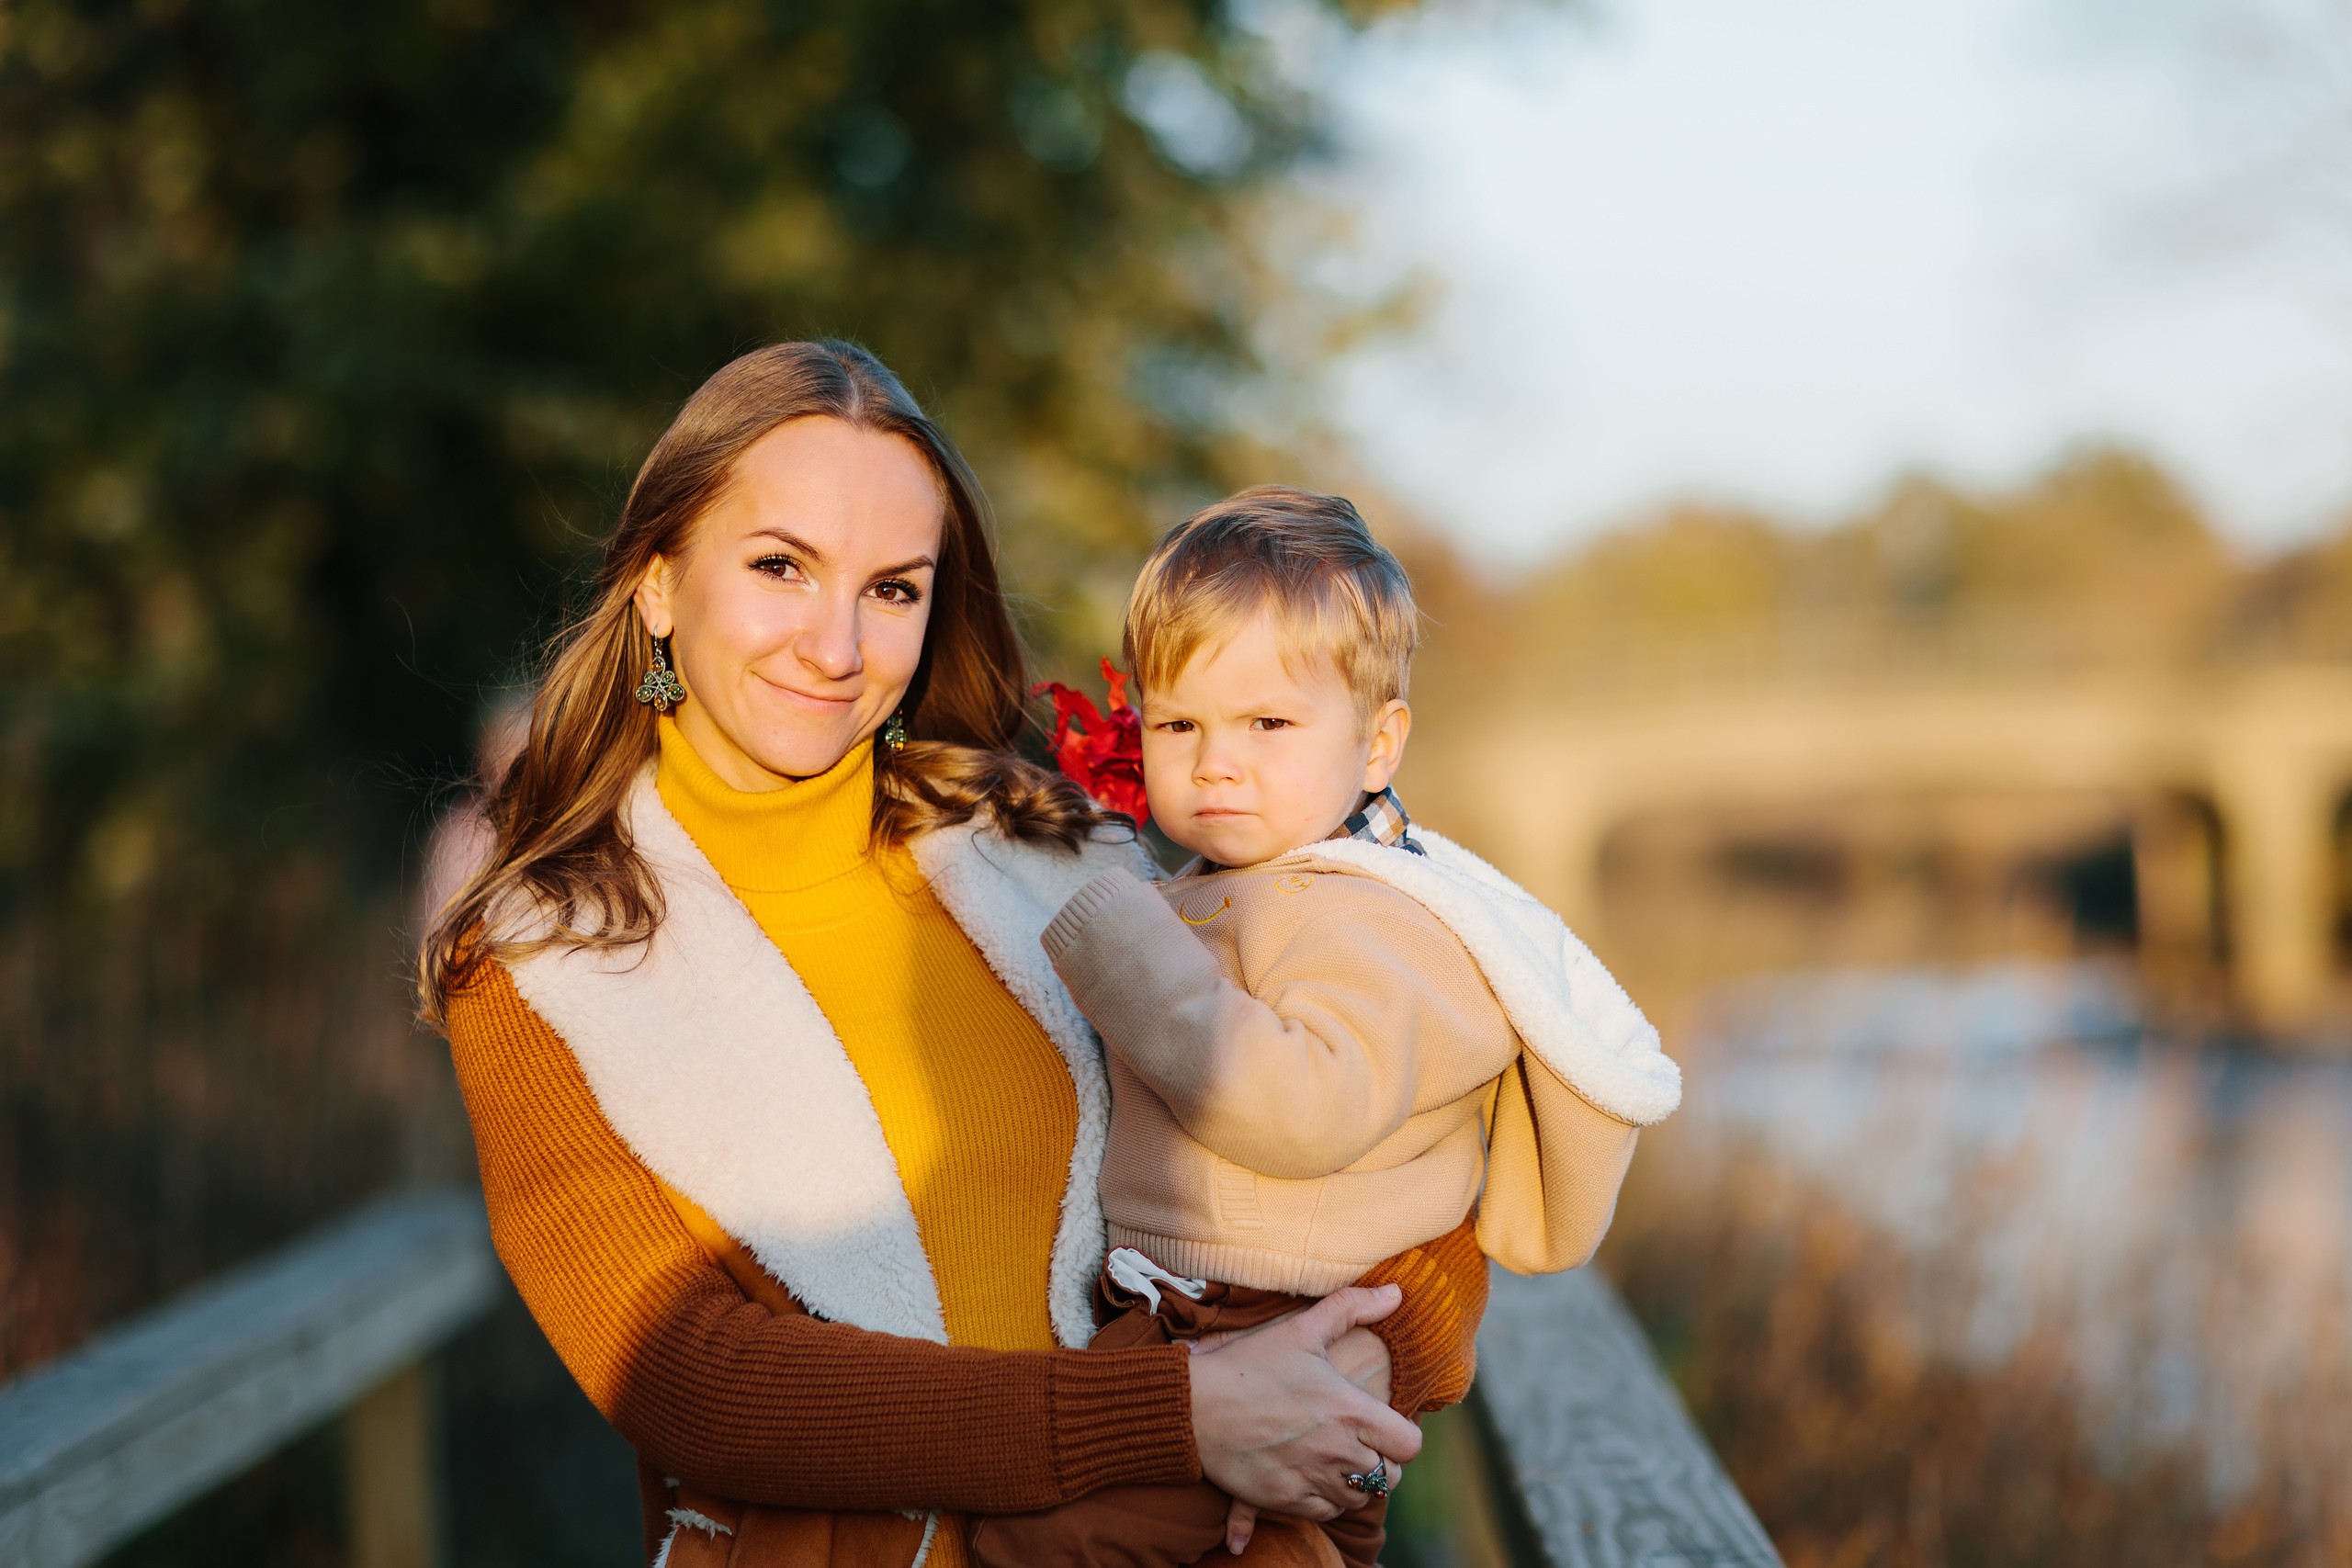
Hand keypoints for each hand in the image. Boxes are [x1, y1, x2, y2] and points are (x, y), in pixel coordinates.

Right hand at [1186, 1284, 1421, 1522]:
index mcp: (1348, 1409)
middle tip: (1363, 1446)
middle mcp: (1335, 1449)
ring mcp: (1310, 1478)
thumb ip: (1352, 1307)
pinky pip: (1326, 1512)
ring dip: (1354, 1482)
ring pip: (1358, 1498)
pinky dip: (1326, 1499)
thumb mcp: (1301, 1328)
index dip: (1403, 1437)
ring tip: (1337, 1460)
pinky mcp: (1283, 1500)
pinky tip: (1313, 1476)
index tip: (1386, 1427)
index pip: (1408, 1445)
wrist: (1191, 1404)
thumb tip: (1396, 1292)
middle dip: (1382, 1462)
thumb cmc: (1248, 1362)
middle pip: (1388, 1478)